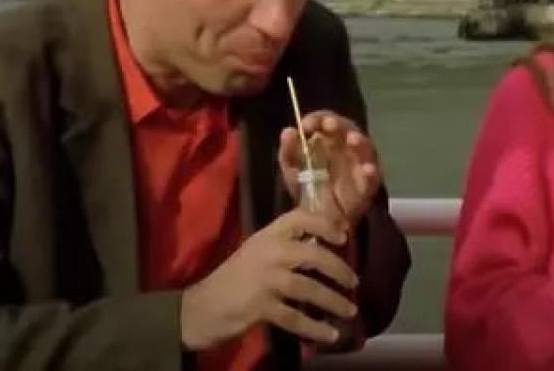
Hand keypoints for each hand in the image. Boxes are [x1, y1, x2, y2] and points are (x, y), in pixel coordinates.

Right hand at [180, 209, 358, 349]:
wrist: (199, 308)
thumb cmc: (233, 279)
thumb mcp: (256, 252)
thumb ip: (284, 247)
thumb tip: (323, 247)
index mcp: (267, 236)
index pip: (299, 217)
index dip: (325, 223)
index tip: (344, 235)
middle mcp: (267, 253)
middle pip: (313, 254)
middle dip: (338, 269)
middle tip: (354, 281)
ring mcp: (264, 280)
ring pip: (308, 288)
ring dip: (333, 301)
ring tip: (351, 311)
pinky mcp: (260, 307)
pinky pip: (295, 317)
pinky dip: (315, 328)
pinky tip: (330, 335)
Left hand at [280, 111, 380, 226]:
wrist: (318, 219)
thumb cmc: (308, 187)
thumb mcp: (292, 170)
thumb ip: (288, 151)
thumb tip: (288, 130)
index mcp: (328, 140)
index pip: (326, 121)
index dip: (318, 119)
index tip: (306, 125)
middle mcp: (346, 148)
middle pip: (348, 128)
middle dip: (339, 124)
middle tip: (329, 125)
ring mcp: (359, 165)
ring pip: (365, 148)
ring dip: (360, 142)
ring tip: (352, 140)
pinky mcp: (368, 185)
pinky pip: (372, 177)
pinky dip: (371, 173)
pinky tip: (367, 169)